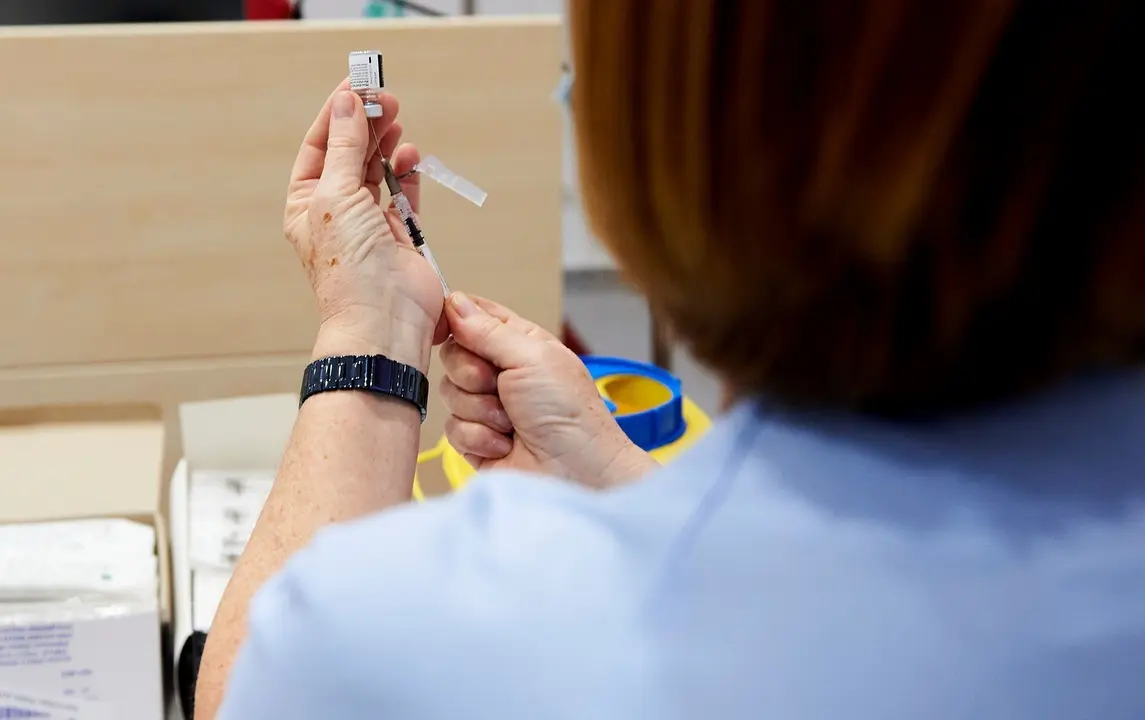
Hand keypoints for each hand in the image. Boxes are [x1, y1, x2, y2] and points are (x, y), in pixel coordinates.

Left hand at [285, 80, 446, 370]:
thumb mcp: (336, 194)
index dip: (337, 113)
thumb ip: (346, 146)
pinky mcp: (400, 235)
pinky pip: (403, 194)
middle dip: (366, 124)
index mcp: (307, 204)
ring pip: (377, 170)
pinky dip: (408, 173)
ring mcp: (369, 224)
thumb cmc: (349, 269)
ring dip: (386, 144)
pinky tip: (409, 155)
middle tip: (385, 98)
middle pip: (351, 154)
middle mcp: (336, 212)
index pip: (320, 146)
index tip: (356, 84)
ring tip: (397, 120)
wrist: (384, 318)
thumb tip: (348, 103)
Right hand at [438, 293, 656, 488]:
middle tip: (500, 386)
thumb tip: (454, 301)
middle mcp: (501, 372)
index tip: (447, 329)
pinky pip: (452, 430)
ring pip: (451, 394)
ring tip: (512, 422)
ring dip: (480, 410)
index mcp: (518, 343)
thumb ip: (488, 331)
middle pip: (453, 356)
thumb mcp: (531, 357)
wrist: (576, 472)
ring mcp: (487, 408)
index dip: (455, 320)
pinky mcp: (477, 441)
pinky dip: (479, 437)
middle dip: (472, 374)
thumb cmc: (568, 410)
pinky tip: (505, 445)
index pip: (473, 317)